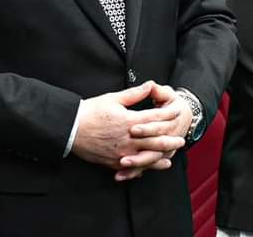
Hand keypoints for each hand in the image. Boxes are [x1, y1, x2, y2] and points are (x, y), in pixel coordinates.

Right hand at [70, 81, 184, 181]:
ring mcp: (122, 152)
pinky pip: (133, 166)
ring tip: (171, 154)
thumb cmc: (90, 111)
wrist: (71, 129)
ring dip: (161, 155)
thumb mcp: (113, 99)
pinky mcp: (114, 162)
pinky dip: (145, 167)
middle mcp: (128, 138)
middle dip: (170, 139)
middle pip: (155, 140)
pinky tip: (151, 166)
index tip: (176, 111)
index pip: (154, 117)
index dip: (167, 113)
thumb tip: (149, 85)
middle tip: (181, 139)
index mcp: (129, 120)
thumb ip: (134, 94)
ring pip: (147, 156)